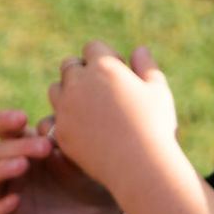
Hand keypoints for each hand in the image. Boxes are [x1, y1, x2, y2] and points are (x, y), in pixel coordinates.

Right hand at [0, 109, 120, 213]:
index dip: (4, 120)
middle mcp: (11, 164)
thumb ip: (67, 130)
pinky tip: (16, 201)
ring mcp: (8, 191)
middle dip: (20, 146)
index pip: (2, 127)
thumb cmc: (89, 170)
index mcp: (24, 143)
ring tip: (22, 165)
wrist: (104, 207)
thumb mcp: (82, 149)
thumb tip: (53, 114)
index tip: (22, 118)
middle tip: (45, 147)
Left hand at [46, 43, 180, 192]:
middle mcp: (78, 84)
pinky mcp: (60, 132)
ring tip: (92, 108)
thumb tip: (139, 50)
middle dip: (83, 72)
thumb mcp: (159, 91)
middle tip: (104, 90)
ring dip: (69, 93)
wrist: (140, 165)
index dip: (106, 57)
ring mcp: (65, 108)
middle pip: (69, 66)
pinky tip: (87, 129)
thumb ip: (147, 67)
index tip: (120, 72)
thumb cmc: (156, 125)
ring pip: (56, 89)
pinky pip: (54, 118)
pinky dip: (67, 119)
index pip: (93, 47)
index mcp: (104, 67)